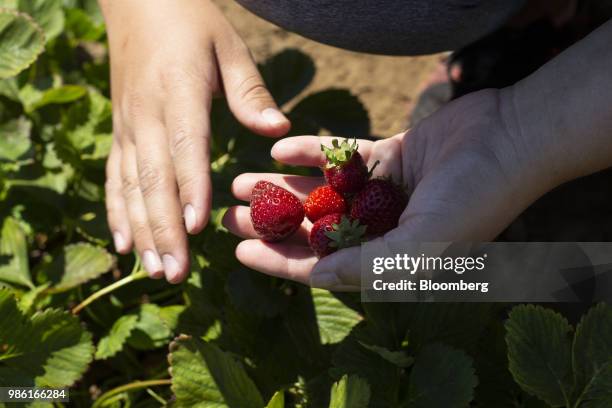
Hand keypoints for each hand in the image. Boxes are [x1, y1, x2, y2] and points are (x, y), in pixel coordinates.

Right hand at [101, 0, 289, 281]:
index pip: (184, 145)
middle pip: (154, 178)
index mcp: (178, 90)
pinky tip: (125, 245)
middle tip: (175, 273)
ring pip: (132, 186)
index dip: (189, 186)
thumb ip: (250, 91)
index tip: (195, 227)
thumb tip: (278, 129)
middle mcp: (147, 114)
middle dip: (164, 228)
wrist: (138, 3)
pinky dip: (118, 213)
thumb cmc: (192, 24)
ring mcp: (128, 126)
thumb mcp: (228, 46)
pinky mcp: (120, 133)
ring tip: (154, 271)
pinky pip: (116, 178)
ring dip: (142, 231)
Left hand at [223, 89, 548, 289]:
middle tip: (230, 214)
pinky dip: (312, 152)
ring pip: (320, 192)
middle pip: (314, 229)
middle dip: (271, 223)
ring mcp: (383, 191)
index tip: (239, 251)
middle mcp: (383, 227)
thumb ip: (371, 265)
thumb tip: (318, 279)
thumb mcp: (425, 242)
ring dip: (282, 187)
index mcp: (389, 257)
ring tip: (242, 181)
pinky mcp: (387, 156)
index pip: (324, 266)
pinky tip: (279, 149)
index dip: (279, 262)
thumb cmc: (476, 197)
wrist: (511, 138)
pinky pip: (340, 156)